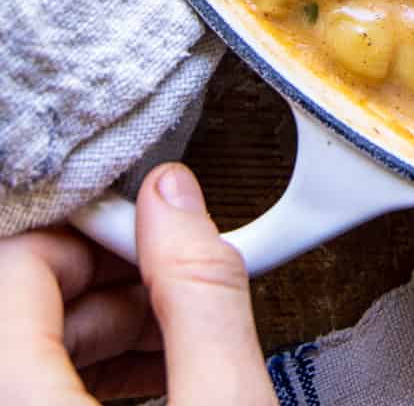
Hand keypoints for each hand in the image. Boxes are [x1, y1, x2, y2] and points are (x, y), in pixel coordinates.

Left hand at [0, 163, 273, 403]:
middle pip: (23, 303)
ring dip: (111, 325)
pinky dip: (95, 372)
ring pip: (31, 348)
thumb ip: (200, 294)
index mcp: (15, 398)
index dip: (101, 231)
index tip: (160, 226)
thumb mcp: (224, 402)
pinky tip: (156, 376)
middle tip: (182, 281)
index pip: (19, 262)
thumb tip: (175, 197)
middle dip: (112, 278)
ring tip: (181, 332)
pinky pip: (40, 390)